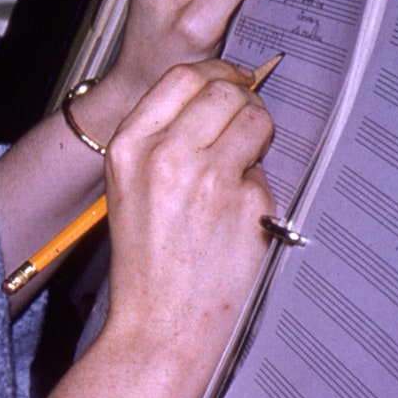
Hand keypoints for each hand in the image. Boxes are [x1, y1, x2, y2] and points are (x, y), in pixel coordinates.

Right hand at [100, 59, 277, 358]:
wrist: (160, 325)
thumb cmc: (146, 261)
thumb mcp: (131, 187)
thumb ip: (162, 139)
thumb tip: (216, 99)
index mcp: (129, 147)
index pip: (182, 76)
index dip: (215, 72)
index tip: (231, 81)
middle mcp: (166, 155)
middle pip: (224, 90)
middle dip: (244, 99)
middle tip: (248, 120)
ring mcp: (209, 179)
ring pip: (255, 120)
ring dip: (260, 133)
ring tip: (248, 162)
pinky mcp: (246, 206)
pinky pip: (268, 172)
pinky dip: (261, 185)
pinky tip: (242, 211)